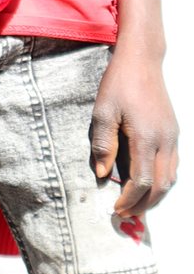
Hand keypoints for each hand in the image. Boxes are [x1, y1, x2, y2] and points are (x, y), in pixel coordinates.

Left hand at [90, 48, 177, 216]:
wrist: (142, 60)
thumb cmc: (118, 82)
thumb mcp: (103, 110)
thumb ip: (102, 143)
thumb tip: (101, 173)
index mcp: (146, 137)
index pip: (142, 180)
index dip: (130, 198)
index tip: (116, 208)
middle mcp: (165, 142)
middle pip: (160, 186)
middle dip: (144, 204)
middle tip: (126, 213)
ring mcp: (173, 138)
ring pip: (170, 178)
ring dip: (155, 195)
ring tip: (135, 202)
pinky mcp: (173, 133)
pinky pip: (172, 166)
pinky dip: (162, 180)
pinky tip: (147, 181)